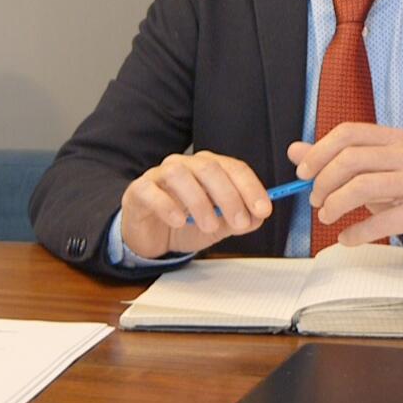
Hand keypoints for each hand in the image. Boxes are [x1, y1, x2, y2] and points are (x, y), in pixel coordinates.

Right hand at [119, 151, 272, 258]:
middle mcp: (185, 165)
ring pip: (180, 175)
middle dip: (229, 196)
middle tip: (238, 222)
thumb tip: (258, 217)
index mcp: (209, 168)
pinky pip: (151, 191)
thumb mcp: (219, 226)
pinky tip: (178, 221)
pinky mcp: (139, 190)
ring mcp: (160, 175)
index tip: (263, 209)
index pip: (234, 168)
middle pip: (210, 168)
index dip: (251, 187)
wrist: (150, 236)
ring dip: (199, 202)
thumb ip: (238, 220)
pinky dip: (167, 206)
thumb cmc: (185, 223)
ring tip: (209, 226)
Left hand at [288, 125, 402, 259]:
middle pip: (351, 159)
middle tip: (315, 201)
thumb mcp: (365, 172)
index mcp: (393, 138)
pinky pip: (380, 222)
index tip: (302, 174)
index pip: (348, 133)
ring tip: (326, 217)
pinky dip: (355, 233)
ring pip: (362, 186)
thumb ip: (331, 160)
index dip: (319, 152)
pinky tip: (346, 237)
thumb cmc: (397, 192)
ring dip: (335, 204)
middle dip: (324, 182)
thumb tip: (295, 151)